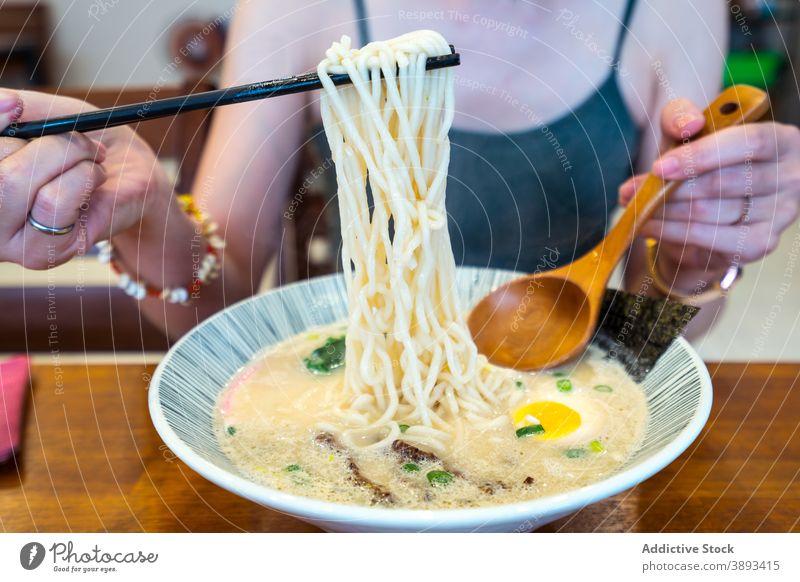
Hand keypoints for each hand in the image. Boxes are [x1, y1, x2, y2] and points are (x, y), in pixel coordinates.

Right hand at [0, 89, 170, 268]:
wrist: (132, 175)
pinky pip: (51, 201)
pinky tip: (95, 180)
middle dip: (44, 142)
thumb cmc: (84, 143)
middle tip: (79, 140)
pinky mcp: (40, 253)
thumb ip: (17, 109)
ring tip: (91, 160)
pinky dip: (82, 178)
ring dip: (67, 157)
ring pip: (13, 181)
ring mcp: (6, 240)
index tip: (16, 107)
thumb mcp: (48, 114)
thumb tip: (5, 101)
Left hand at [619, 96, 799, 286]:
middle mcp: (790, 176)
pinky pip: (709, 239)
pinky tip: (647, 226)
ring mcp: (780, 213)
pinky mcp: (762, 243)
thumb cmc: (704, 162)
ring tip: (633, 207)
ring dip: (662, 211)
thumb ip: (681, 116)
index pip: (749, 142)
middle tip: (630, 191)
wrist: (712, 210)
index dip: (702, 155)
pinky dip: (671, 232)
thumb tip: (688, 124)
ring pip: (709, 213)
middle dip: (668, 189)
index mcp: (781, 139)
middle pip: (722, 183)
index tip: (660, 167)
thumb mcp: (689, 132)